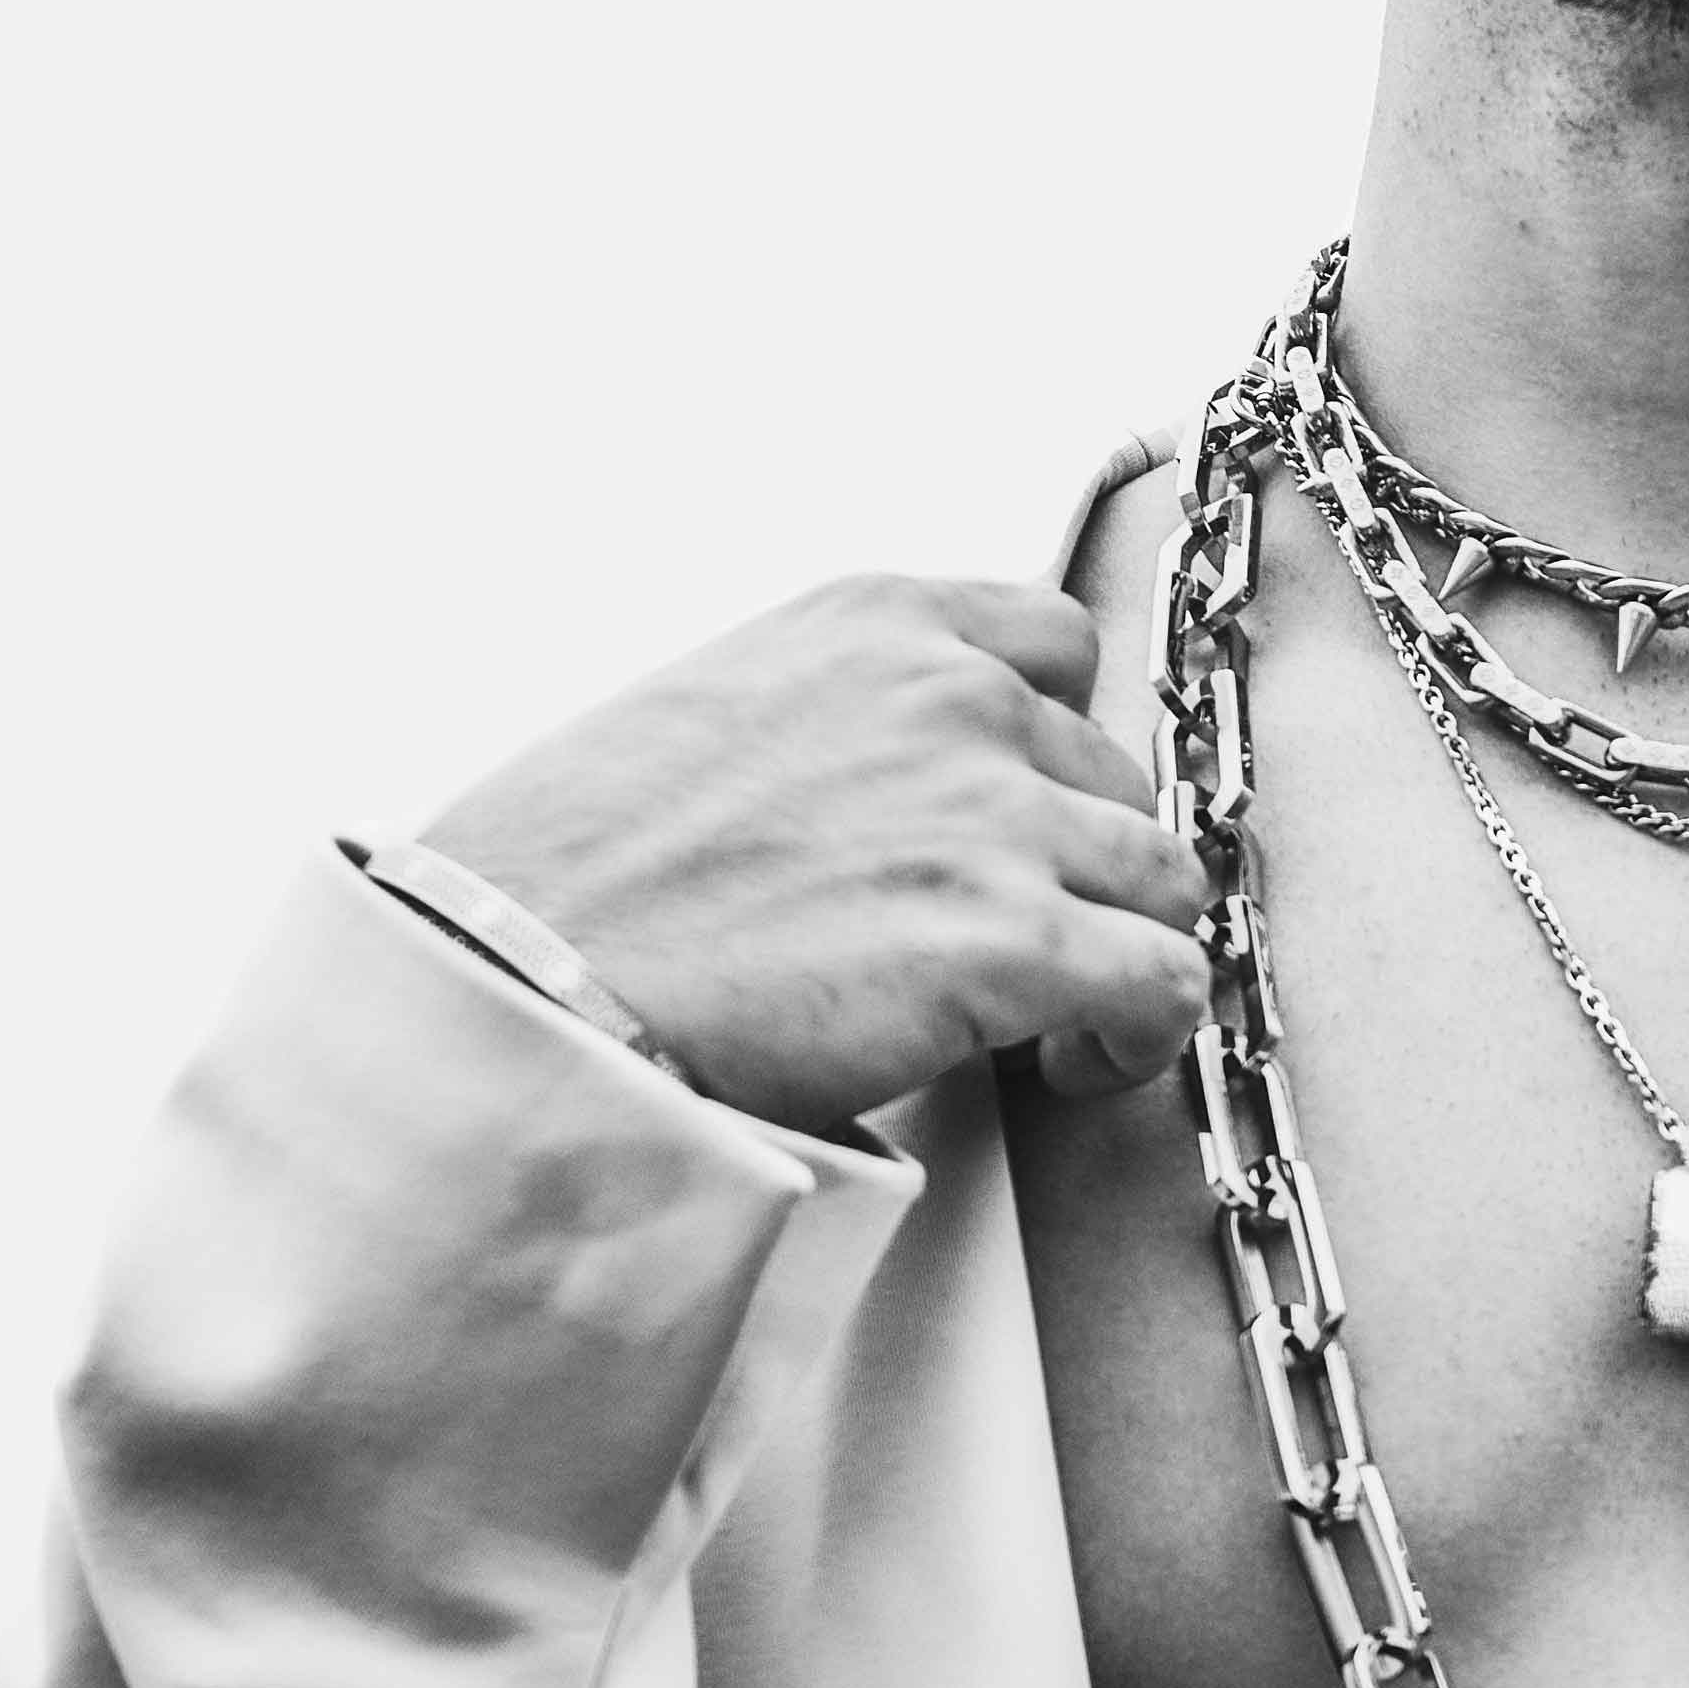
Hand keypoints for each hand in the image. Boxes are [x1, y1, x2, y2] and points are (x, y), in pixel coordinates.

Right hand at [425, 572, 1207, 1128]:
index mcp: (876, 623)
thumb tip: (889, 792)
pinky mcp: (1011, 942)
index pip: (1057, 643)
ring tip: (1057, 1021)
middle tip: (1021, 947)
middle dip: (1077, 867)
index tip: (1023, 820)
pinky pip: (1166, 981)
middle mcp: (954, 695)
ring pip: (1163, 878)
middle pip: (1113, 776)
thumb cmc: (572, 875)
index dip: (1054, 748)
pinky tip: (1075, 1064)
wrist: (522, 978)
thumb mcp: (710, 709)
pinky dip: (1144, 1034)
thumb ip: (835, 717)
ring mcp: (992, 816)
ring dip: (1124, 950)